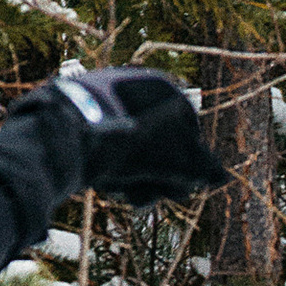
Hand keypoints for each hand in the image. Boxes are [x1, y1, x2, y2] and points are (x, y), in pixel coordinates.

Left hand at [25, 67, 226, 203]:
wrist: (62, 136)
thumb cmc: (126, 145)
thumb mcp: (170, 160)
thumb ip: (199, 167)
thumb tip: (223, 178)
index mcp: (160, 86)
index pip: (187, 129)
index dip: (187, 164)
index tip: (179, 188)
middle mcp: (133, 87)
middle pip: (158, 142)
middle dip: (159, 176)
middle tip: (151, 199)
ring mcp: (105, 101)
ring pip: (132, 147)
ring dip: (136, 177)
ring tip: (126, 194)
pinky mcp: (80, 117)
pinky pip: (106, 144)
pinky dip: (111, 166)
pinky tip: (105, 184)